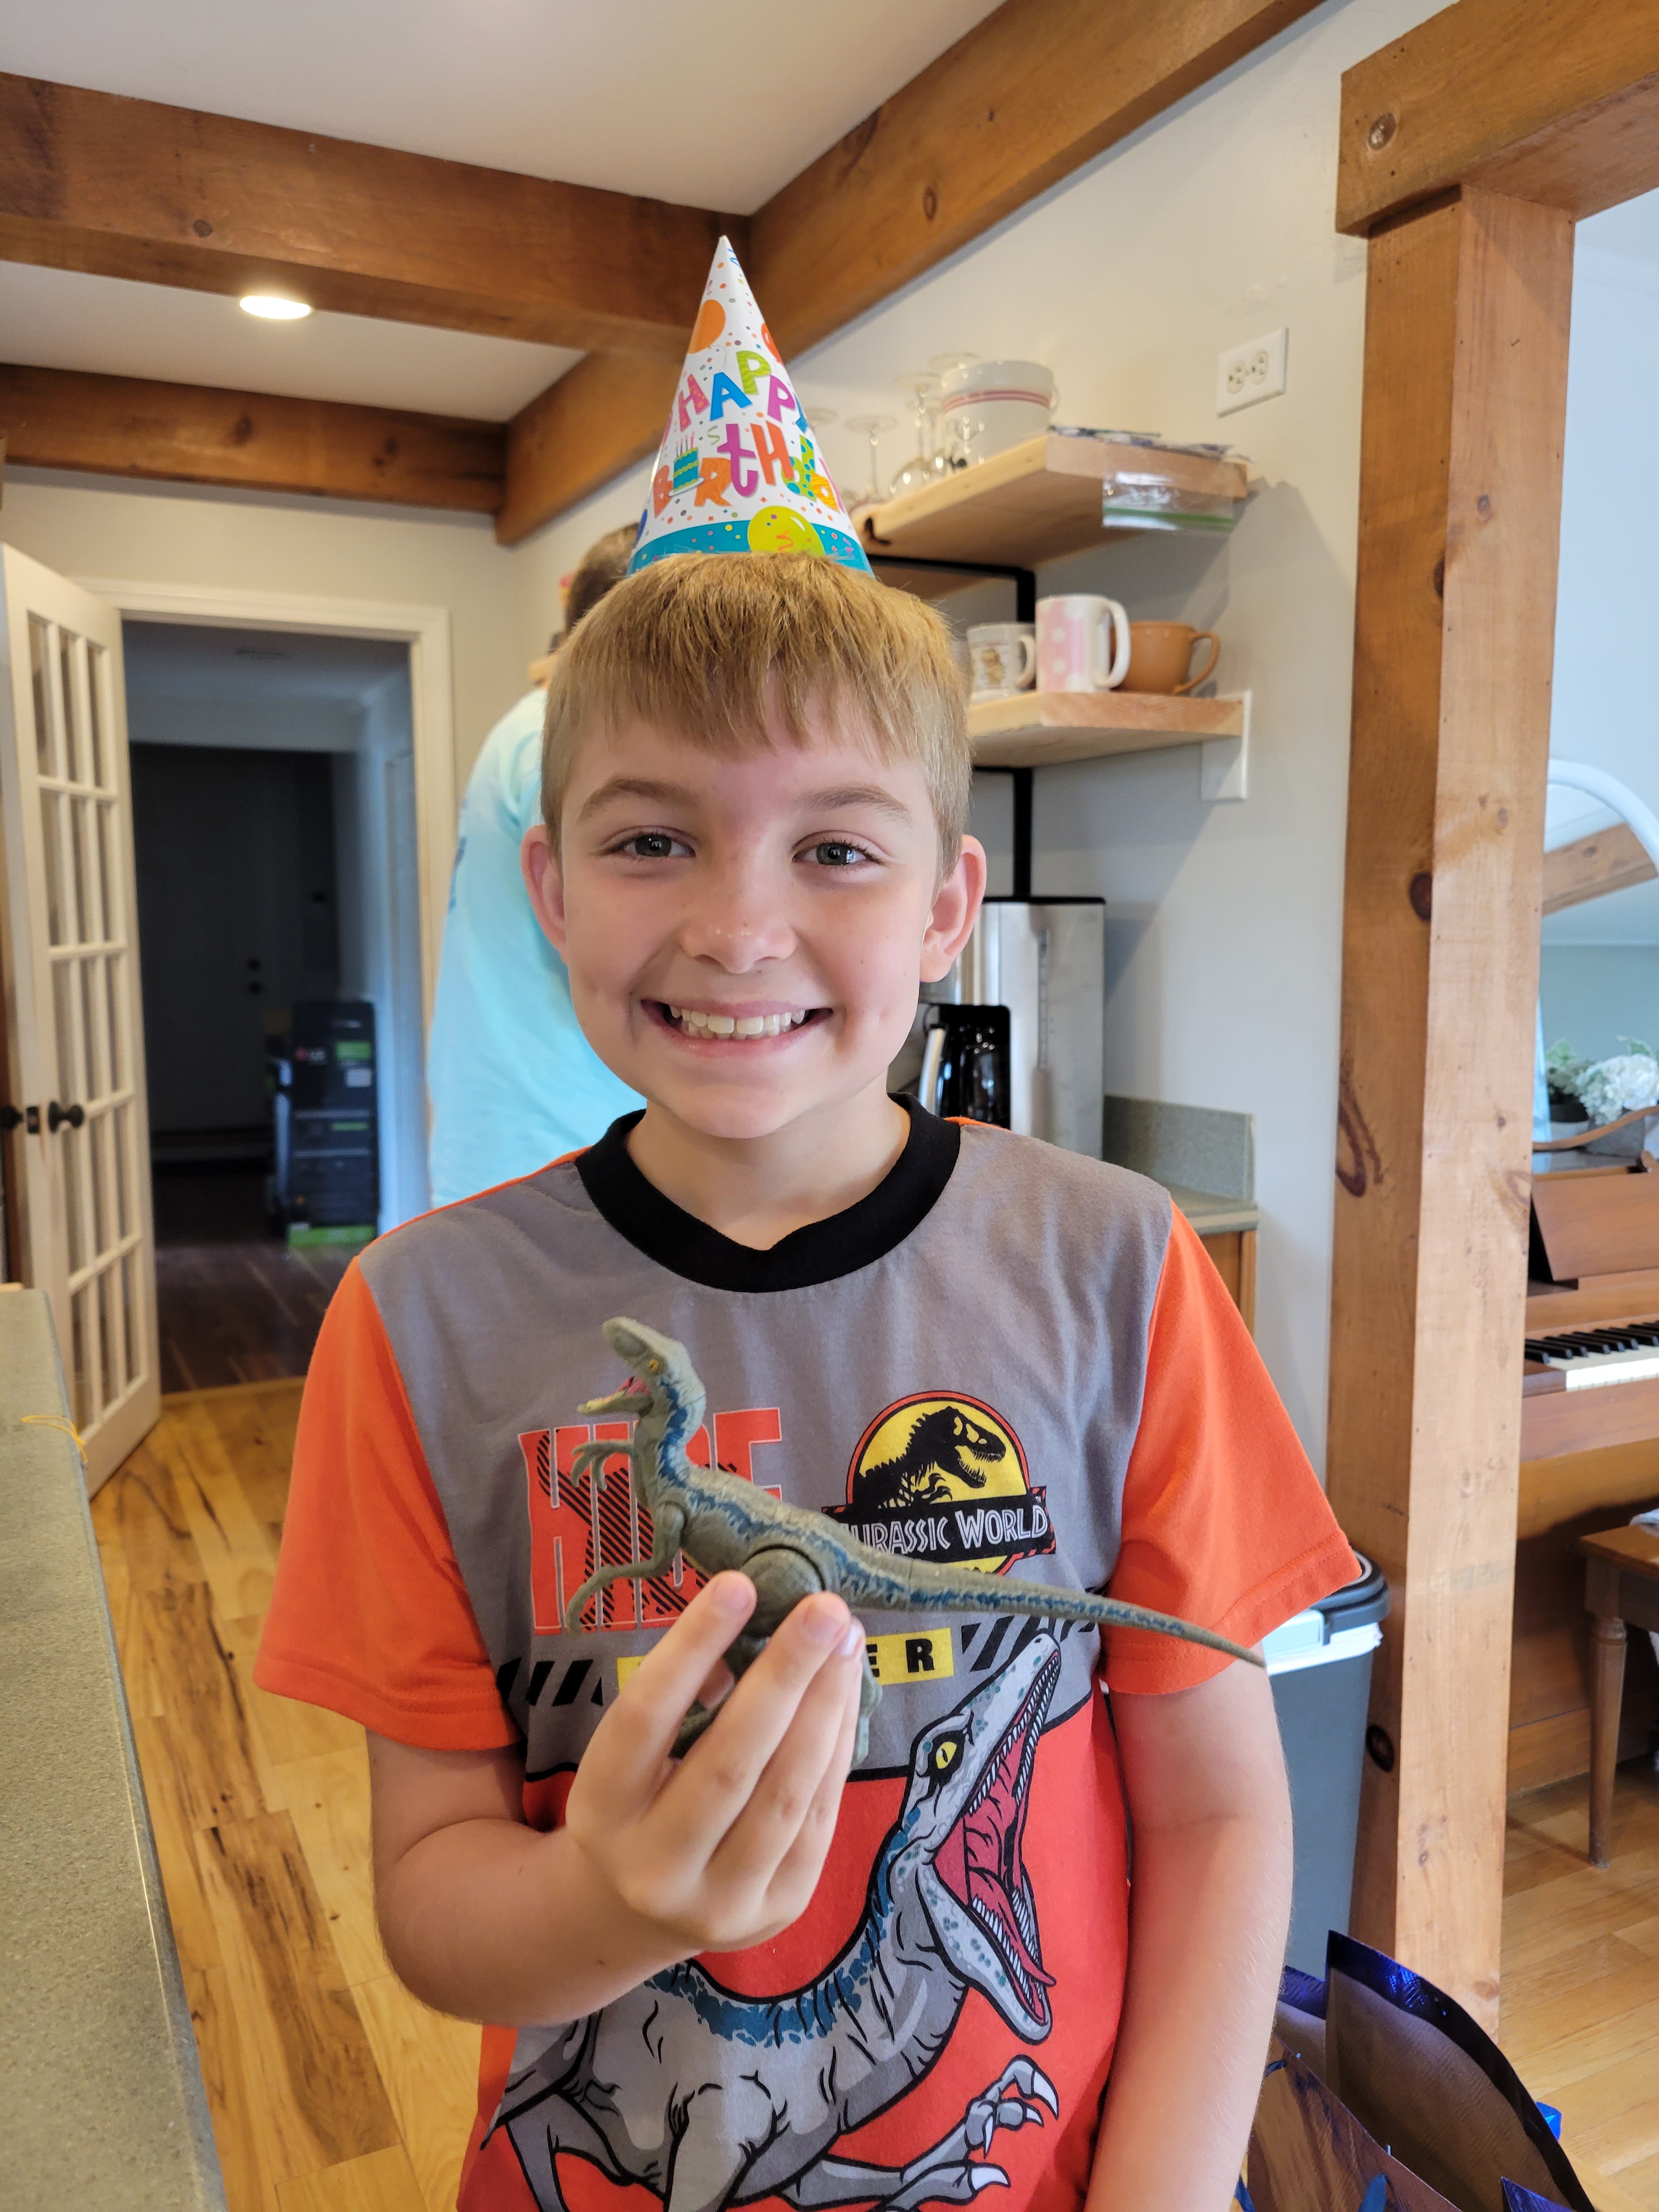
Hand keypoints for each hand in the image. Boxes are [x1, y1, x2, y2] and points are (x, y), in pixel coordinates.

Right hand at [563, 1571, 864, 1956]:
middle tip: (823, 1607)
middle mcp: (654, 1866)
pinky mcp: (779, 1909)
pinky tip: (846, 1692)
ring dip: (825, 1705)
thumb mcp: (630, 1754)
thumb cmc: (641, 1796)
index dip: (691, 1648)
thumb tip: (761, 1626)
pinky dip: (836, 1746)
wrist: (641, 1910)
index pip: (645, 1718)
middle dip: (784, 1675)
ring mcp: (721, 1900)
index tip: (737, 1585)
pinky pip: (818, 1816)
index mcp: (601, 1810)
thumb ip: (682, 1695)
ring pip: (785, 1792)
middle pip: (728, 1761)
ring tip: (846, 1638)